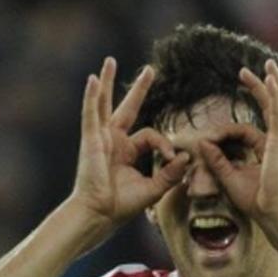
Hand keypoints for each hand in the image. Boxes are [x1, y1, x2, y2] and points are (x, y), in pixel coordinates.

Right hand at [69, 57, 190, 224]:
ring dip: (107, 81)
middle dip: (139, 89)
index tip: (172, 158)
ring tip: (110, 60)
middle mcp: (113, 141)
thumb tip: (186, 156)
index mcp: (127, 151)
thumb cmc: (121, 206)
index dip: (165, 144)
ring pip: (105, 103)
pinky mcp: (91, 140)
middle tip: (150, 69)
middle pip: (128, 108)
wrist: (100, 215)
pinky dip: (91, 97)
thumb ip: (170, 173)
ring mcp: (100, 138)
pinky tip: (93, 80)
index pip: (151, 135)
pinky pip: (91, 114)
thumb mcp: (153, 188)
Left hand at [196, 60, 277, 228]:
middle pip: (274, 108)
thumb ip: (217, 161)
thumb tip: (201, 144)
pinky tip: (269, 80)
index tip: (209, 136)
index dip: (228, 130)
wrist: (275, 214)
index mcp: (272, 151)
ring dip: (273, 83)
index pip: (251, 130)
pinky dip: (274, 95)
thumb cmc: (258, 203)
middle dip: (264, 88)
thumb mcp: (230, 178)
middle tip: (254, 70)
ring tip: (267, 65)